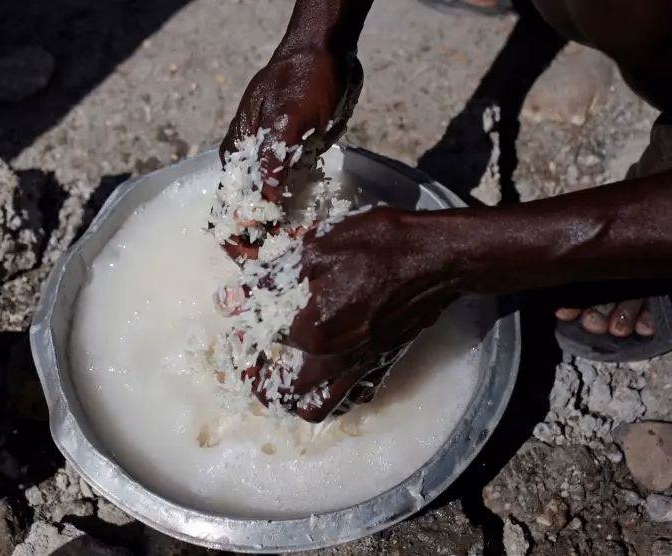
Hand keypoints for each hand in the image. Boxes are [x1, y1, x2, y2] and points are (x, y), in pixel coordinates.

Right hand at [215, 45, 363, 259]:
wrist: (327, 51)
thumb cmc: (304, 78)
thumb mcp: (287, 117)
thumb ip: (272, 160)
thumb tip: (261, 204)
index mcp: (239, 155)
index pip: (228, 209)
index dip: (238, 240)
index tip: (257, 260)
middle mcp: (251, 164)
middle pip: (245, 216)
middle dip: (259, 242)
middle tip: (283, 260)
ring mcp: (274, 164)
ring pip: (269, 209)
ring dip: (280, 231)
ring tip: (300, 248)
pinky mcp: (296, 160)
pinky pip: (291, 195)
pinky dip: (297, 213)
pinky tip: (310, 227)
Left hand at [226, 207, 460, 421]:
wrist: (438, 258)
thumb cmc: (379, 247)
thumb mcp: (319, 248)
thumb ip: (275, 277)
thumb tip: (234, 297)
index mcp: (312, 330)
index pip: (266, 339)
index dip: (253, 327)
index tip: (249, 317)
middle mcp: (333, 359)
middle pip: (286, 392)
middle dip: (266, 384)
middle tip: (259, 367)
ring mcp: (361, 367)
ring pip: (320, 407)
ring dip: (299, 400)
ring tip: (289, 383)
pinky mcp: (384, 365)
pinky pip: (355, 397)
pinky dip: (339, 395)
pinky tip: (333, 375)